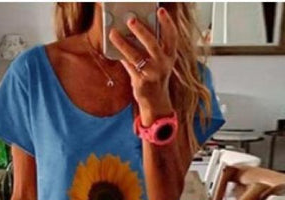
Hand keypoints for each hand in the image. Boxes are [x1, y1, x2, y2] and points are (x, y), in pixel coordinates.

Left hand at [108, 6, 177, 122]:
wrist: (156, 103)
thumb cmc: (155, 78)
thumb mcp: (159, 62)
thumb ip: (151, 48)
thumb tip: (133, 30)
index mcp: (170, 57)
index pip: (172, 36)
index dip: (167, 22)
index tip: (160, 11)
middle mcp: (163, 65)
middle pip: (152, 44)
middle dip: (141, 31)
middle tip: (130, 19)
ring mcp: (152, 74)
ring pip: (135, 55)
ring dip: (123, 43)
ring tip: (113, 33)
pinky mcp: (141, 82)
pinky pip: (128, 66)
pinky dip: (121, 57)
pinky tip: (113, 49)